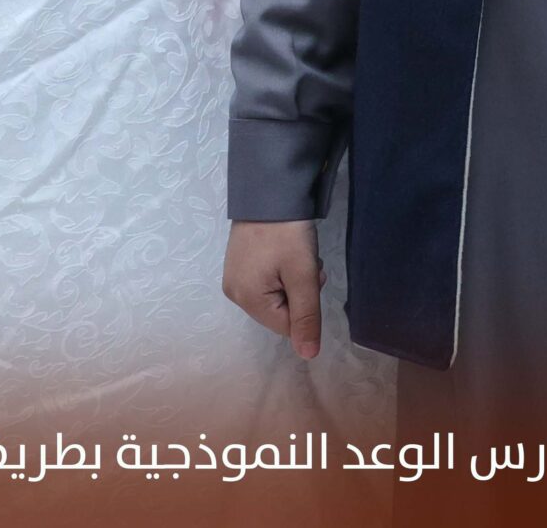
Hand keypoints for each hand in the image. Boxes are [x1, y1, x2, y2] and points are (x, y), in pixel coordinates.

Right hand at [223, 219, 323, 358]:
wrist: (269, 190)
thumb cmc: (287, 234)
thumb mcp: (303, 275)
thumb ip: (306, 317)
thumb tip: (308, 355)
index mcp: (247, 300)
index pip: (287, 325)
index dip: (306, 304)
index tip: (312, 275)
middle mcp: (234, 293)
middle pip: (279, 311)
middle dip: (299, 292)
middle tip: (306, 263)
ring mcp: (234, 277)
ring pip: (275, 296)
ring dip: (292, 280)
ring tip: (296, 254)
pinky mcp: (238, 264)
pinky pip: (266, 281)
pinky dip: (281, 271)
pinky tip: (284, 251)